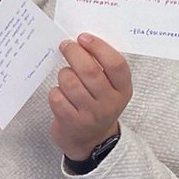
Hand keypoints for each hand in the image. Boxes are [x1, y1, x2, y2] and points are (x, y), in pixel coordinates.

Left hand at [49, 33, 130, 160]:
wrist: (91, 141)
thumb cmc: (97, 106)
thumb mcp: (110, 89)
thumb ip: (103, 68)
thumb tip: (82, 41)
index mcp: (123, 90)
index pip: (115, 64)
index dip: (99, 47)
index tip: (84, 37)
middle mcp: (109, 102)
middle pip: (90, 71)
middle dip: (74, 53)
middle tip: (66, 45)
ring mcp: (90, 114)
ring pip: (70, 83)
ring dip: (63, 73)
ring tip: (65, 74)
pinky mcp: (71, 123)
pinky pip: (57, 97)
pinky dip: (55, 91)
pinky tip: (60, 93)